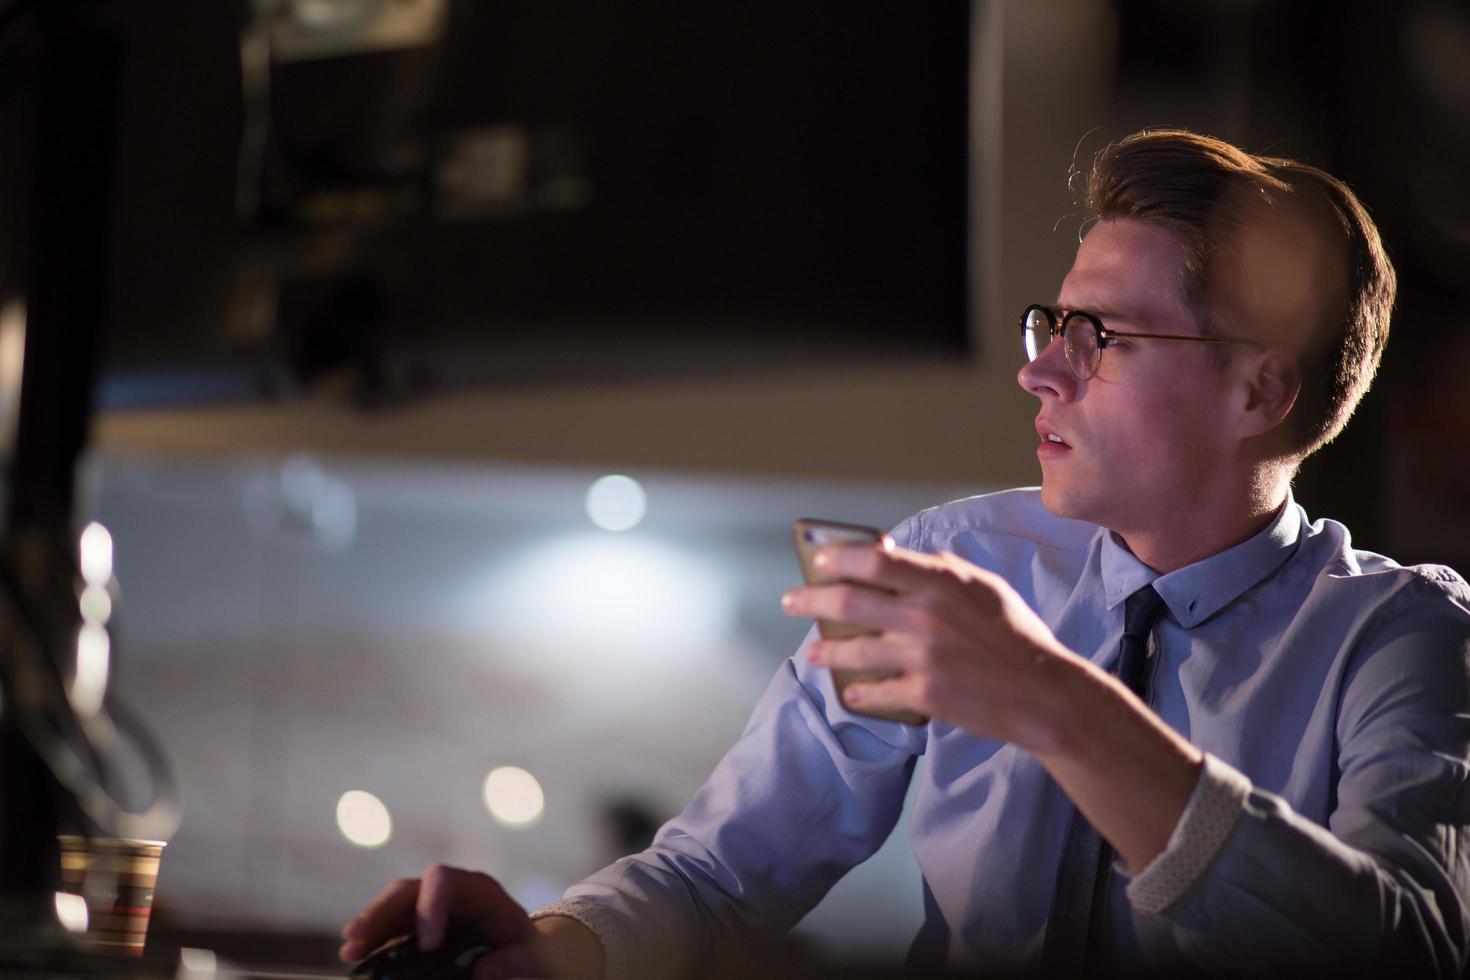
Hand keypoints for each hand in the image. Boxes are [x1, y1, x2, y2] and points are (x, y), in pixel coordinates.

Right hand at [339, 865, 547, 979]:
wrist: (526, 951)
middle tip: (357, 937)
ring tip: (349, 952)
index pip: (444, 881)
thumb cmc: (530, 948)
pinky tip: (356, 958)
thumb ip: (513, 962)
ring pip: (391, 907)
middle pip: (407, 890)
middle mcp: (448, 893)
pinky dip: (373, 942)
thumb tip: (480, 971)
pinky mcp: (417, 929)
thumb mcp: (532, 956)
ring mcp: (429, 909)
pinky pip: (390, 930)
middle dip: (380, 911)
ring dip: (369, 926)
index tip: (429, 945)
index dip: (430, 907)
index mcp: (477, 889)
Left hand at [782, 542, 1076, 751]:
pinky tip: (850, 692)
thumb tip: (897, 555)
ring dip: (825, 651)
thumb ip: (941, 570)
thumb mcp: (985, 588)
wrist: (1045, 694)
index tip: (818, 561)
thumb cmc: (1017, 636)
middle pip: (848, 602)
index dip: (839, 557)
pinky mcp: (925, 695)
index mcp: (941, 582)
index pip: (875, 559)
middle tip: (791, 602)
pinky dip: (857, 692)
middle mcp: (926, 616)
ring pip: (852, 651)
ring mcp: (922, 657)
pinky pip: (874, 692)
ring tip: (814, 652)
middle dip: (810, 601)